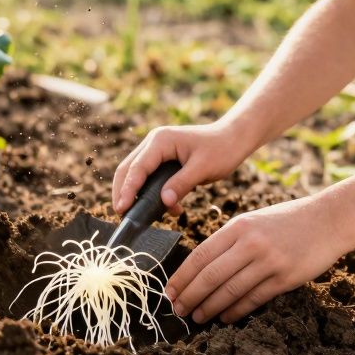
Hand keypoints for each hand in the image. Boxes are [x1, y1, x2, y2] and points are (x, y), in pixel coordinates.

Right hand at [111, 121, 251, 216]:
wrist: (233, 139)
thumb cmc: (221, 150)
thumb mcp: (203, 168)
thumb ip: (182, 184)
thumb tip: (164, 203)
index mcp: (160, 141)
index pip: (137, 168)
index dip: (127, 189)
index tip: (121, 209)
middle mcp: (154, 143)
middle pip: (128, 169)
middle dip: (124, 192)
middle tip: (123, 215)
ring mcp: (157, 150)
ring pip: (137, 174)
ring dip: (139, 194)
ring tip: (143, 216)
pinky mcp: (163, 159)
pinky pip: (150, 177)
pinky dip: (154, 194)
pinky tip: (170, 209)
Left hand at [164, 195, 350, 323]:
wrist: (329, 219)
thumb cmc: (288, 220)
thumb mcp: (254, 220)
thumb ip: (230, 240)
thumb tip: (202, 267)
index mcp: (238, 227)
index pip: (200, 255)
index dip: (182, 276)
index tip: (169, 291)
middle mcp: (250, 243)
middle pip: (210, 276)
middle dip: (190, 296)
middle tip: (177, 310)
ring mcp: (268, 261)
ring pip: (230, 291)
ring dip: (209, 307)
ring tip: (197, 317)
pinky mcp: (285, 278)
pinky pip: (253, 299)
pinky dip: (235, 311)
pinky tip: (224, 317)